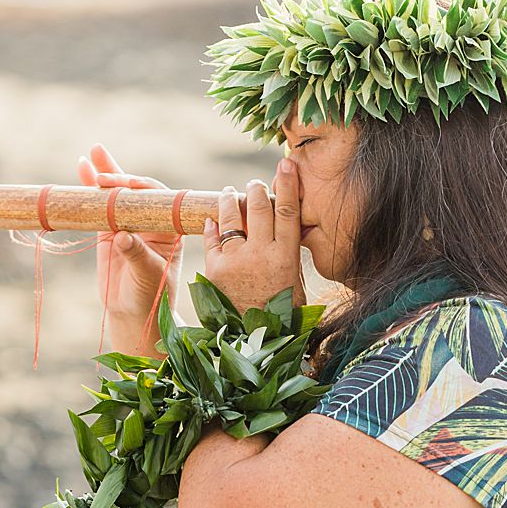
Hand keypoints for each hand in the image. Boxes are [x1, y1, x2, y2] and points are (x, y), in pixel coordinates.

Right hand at [79, 142, 182, 329]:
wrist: (134, 315)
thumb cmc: (152, 297)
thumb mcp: (149, 276)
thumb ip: (137, 255)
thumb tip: (122, 236)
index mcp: (169, 228)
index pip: (157, 199)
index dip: (141, 188)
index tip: (125, 184)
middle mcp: (150, 222)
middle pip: (136, 190)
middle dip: (120, 175)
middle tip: (102, 163)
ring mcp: (128, 225)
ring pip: (117, 194)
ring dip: (105, 173)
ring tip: (93, 151)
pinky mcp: (109, 232)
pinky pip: (100, 207)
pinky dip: (90, 190)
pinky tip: (83, 169)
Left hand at [202, 160, 304, 314]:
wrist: (253, 343)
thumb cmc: (281, 317)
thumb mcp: (295, 285)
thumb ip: (289, 255)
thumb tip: (289, 230)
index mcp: (286, 257)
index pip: (287, 210)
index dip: (287, 184)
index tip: (285, 164)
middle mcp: (261, 254)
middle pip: (258, 207)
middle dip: (255, 189)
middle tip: (253, 184)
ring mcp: (235, 260)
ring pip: (231, 218)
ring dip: (230, 201)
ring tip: (229, 193)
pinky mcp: (214, 270)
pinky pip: (212, 239)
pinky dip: (212, 227)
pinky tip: (211, 220)